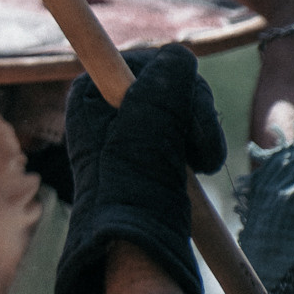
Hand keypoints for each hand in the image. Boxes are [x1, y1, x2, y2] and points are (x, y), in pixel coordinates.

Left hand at [54, 46, 226, 293]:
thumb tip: (178, 54)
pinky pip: (186, 134)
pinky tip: (202, 163)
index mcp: (89, 95)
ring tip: (204, 162)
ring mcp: (128, 132)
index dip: (171, 78)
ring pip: (184, 109)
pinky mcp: (152, 154)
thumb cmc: (135, 176)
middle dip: (194, 111)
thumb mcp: (152, 114)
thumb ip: (167, 75)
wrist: (132, 238)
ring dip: (202, 130)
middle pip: (169, 84)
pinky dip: (200, 145)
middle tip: (202, 149)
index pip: (143, 61)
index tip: (178, 100)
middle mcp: (103, 110)